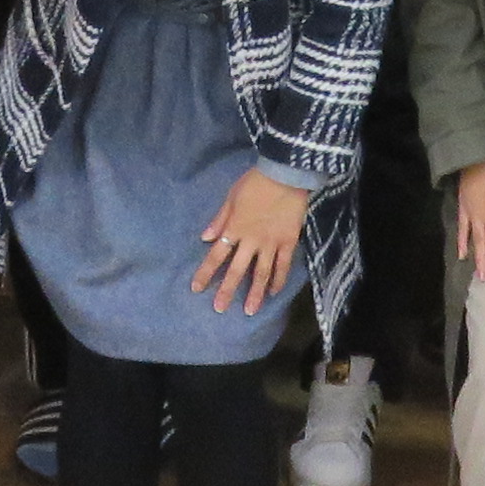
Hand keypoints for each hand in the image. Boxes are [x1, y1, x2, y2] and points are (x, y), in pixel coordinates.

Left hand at [194, 168, 309, 312]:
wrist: (285, 174)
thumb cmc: (255, 182)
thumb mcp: (231, 197)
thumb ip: (219, 219)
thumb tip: (205, 238)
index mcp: (234, 229)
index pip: (216, 256)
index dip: (205, 273)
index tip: (196, 288)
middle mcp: (251, 241)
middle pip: (237, 270)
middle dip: (227, 291)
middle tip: (219, 309)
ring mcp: (271, 243)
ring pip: (261, 273)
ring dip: (255, 293)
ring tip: (249, 311)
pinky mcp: (289, 242)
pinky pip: (283, 265)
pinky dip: (279, 280)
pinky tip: (274, 292)